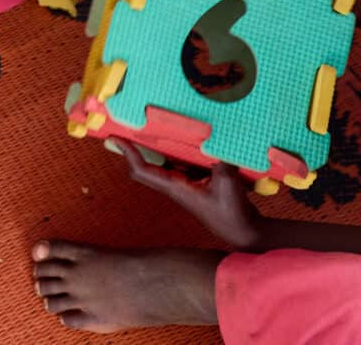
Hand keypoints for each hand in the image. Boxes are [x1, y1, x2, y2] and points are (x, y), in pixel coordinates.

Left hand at [113, 141, 265, 249]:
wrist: (244, 233)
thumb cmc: (232, 213)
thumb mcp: (227, 181)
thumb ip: (220, 158)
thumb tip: (219, 137)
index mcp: (175, 187)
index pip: (142, 170)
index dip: (128, 153)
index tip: (116, 138)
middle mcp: (176, 186)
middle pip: (147, 166)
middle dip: (136, 148)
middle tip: (130, 127)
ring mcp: (185, 186)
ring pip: (165, 163)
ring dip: (159, 147)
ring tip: (157, 126)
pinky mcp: (197, 185)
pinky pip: (183, 164)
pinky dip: (182, 151)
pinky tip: (192, 140)